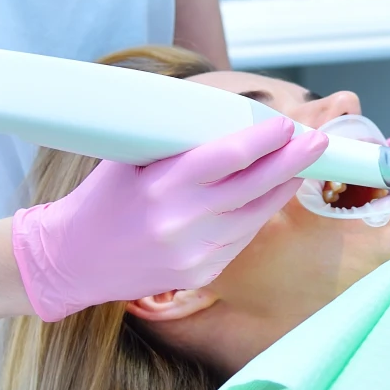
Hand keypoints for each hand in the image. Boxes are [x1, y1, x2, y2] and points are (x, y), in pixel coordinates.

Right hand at [12, 117, 327, 320]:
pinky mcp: (201, 273)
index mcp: (161, 185)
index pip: (227, 157)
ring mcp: (193, 252)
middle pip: (252, 186)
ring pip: (255, 214)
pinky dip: (258, 213)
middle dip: (291, 161)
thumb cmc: (102, 198)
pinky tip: (271, 195)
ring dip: (283, 187)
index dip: (264, 140)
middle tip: (318, 141)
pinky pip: (242, 237)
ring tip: (302, 165)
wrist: (71, 261)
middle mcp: (181, 221)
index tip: (286, 125)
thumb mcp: (129, 159)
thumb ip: (176, 142)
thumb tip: (230, 116)